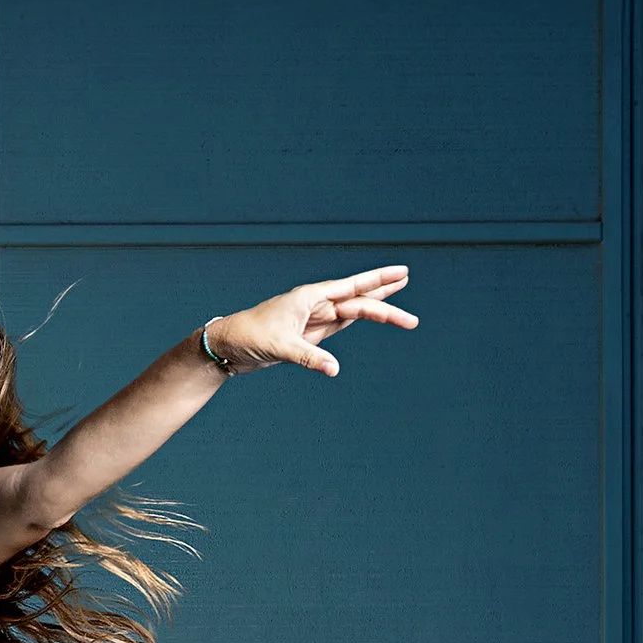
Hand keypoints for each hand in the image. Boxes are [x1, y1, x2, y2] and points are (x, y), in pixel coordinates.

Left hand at [204, 265, 415, 376]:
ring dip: (376, 309)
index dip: (379, 280)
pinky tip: (370, 314)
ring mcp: (313, 318)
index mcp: (310, 297)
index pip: (353, 287)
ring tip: (401, 307)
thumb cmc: (249, 337)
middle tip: (413, 318)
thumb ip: (309, 357)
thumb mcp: (280, 347)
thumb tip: (334, 369)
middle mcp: (315, 304)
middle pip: (359, 302)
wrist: (228, 346)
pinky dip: (357, 321)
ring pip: (352, 312)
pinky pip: (340, 325)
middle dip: (386, 304)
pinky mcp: (309, 334)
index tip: (403, 273)